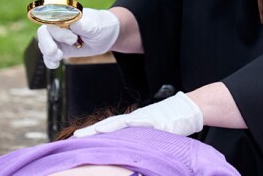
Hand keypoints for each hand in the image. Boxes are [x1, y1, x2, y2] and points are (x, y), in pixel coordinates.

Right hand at [36, 8, 119, 68]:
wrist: (105, 36)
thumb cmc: (101, 26)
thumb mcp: (95, 27)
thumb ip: (83, 25)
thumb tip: (73, 22)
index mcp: (66, 14)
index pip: (52, 19)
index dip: (57, 30)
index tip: (73, 39)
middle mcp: (59, 25)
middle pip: (44, 32)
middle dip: (47, 43)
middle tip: (58, 52)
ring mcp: (58, 37)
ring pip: (44, 43)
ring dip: (48, 53)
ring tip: (59, 57)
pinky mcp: (60, 48)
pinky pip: (48, 55)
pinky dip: (49, 60)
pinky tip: (55, 64)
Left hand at [72, 92, 202, 137]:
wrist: (187, 108)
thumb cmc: (169, 123)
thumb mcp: (150, 134)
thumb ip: (138, 141)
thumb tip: (126, 154)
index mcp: (131, 123)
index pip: (108, 129)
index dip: (93, 134)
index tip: (77, 139)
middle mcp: (134, 119)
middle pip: (110, 125)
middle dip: (92, 131)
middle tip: (75, 137)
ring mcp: (145, 118)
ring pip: (122, 123)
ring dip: (107, 127)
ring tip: (92, 132)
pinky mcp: (156, 119)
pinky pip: (142, 122)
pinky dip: (131, 124)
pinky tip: (121, 126)